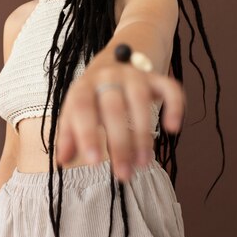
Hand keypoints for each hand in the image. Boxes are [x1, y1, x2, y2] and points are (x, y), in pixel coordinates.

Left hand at [55, 59, 184, 180]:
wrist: (115, 62)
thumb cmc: (93, 96)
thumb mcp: (75, 112)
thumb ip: (68, 135)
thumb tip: (62, 160)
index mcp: (84, 86)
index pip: (82, 107)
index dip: (87, 134)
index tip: (93, 162)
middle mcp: (108, 77)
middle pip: (113, 107)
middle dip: (120, 143)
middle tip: (124, 174)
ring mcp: (134, 75)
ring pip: (140, 100)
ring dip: (143, 134)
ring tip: (143, 162)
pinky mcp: (156, 77)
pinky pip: (170, 88)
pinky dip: (174, 107)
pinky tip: (172, 128)